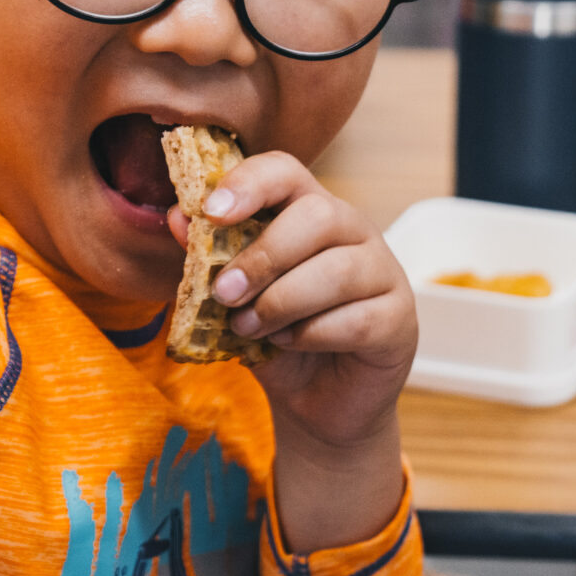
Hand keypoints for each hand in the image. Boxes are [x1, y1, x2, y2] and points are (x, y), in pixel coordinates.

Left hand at [168, 152, 415, 552]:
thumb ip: (208, 260)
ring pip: (337, 270)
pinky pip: (356, 319)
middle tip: (224, 293)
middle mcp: (354, 232)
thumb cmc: (277, 337)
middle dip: (262, 256)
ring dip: (282, 302)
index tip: (212, 212)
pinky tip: (289, 344)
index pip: (287, 172)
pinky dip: (311, 336)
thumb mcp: (233, 300)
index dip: (249, 183)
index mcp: (310, 213)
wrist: (317, 402)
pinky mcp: (399, 320)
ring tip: (249, 328)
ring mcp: (384, 273)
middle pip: (318, 215)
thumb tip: (176, 218)